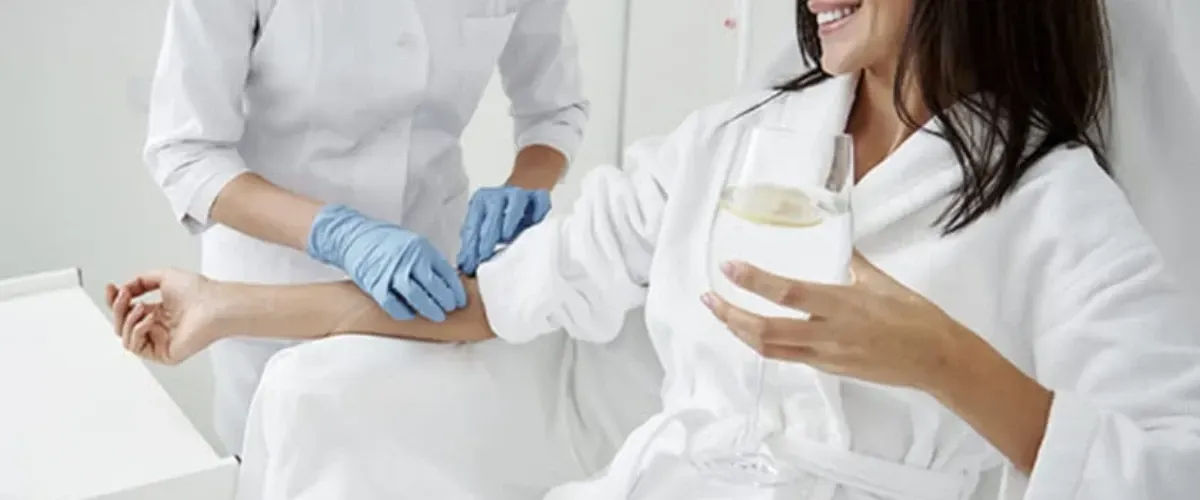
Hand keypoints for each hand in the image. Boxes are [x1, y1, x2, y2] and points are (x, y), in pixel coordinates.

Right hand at [105, 269, 224, 364]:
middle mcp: (158, 327)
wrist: (214, 305)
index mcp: (159, 312)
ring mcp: (161, 342)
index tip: (111, 288)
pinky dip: (137, 331)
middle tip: (124, 296)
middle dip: (118, 308)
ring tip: (140, 306)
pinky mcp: (164, 354)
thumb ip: (140, 280)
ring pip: (125, 336)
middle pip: (122, 324)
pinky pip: (137, 347)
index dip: (115, 300)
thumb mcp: (164, 276)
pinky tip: (149, 320)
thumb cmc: (199, 291)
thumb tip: (124, 289)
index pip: (127, 310)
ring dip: (126, 320)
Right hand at [307, 205, 466, 321]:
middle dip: (446, 301)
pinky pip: (393, 304)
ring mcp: (392, 272)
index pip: (445, 272)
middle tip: (450, 309)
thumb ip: (427, 260)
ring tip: (438, 316)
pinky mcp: (376, 284)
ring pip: (416, 296)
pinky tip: (411, 315)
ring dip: (429, 309)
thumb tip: (446, 282)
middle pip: (433, 286)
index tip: (460, 300)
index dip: (455, 289)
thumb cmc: (384, 240)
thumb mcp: (412, 243)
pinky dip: (404, 312)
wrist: (353, 236)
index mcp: (421, 248)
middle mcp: (408, 259)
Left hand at [456, 185, 550, 274]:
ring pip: (515, 201)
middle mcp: (499, 194)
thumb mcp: (482, 230)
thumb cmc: (499, 221)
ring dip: (510, 218)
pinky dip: (538, 212)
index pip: (474, 221)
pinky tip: (535, 224)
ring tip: (506, 237)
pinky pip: (540, 201)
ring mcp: (520, 193)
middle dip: (488, 234)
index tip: (469, 262)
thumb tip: (463, 265)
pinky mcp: (539, 196)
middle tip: (484, 254)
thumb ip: (473, 244)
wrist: (522, 202)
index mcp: (481, 200)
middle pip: (493, 211)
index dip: (471, 242)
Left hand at [703, 253, 975, 390]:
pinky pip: (788, 357)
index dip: (754, 281)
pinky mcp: (829, 370)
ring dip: (740, 332)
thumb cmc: (915, 316)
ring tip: (722, 315)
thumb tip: (837, 241)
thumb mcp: (881, 281)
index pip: (787, 293)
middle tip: (709, 298)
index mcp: (842, 304)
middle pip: (765, 330)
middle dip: (731, 316)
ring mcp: (827, 356)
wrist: (938, 359)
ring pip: (770, 349)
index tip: (728, 268)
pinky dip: (764, 344)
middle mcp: (829, 333)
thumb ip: (852, 262)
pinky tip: (753, 331)